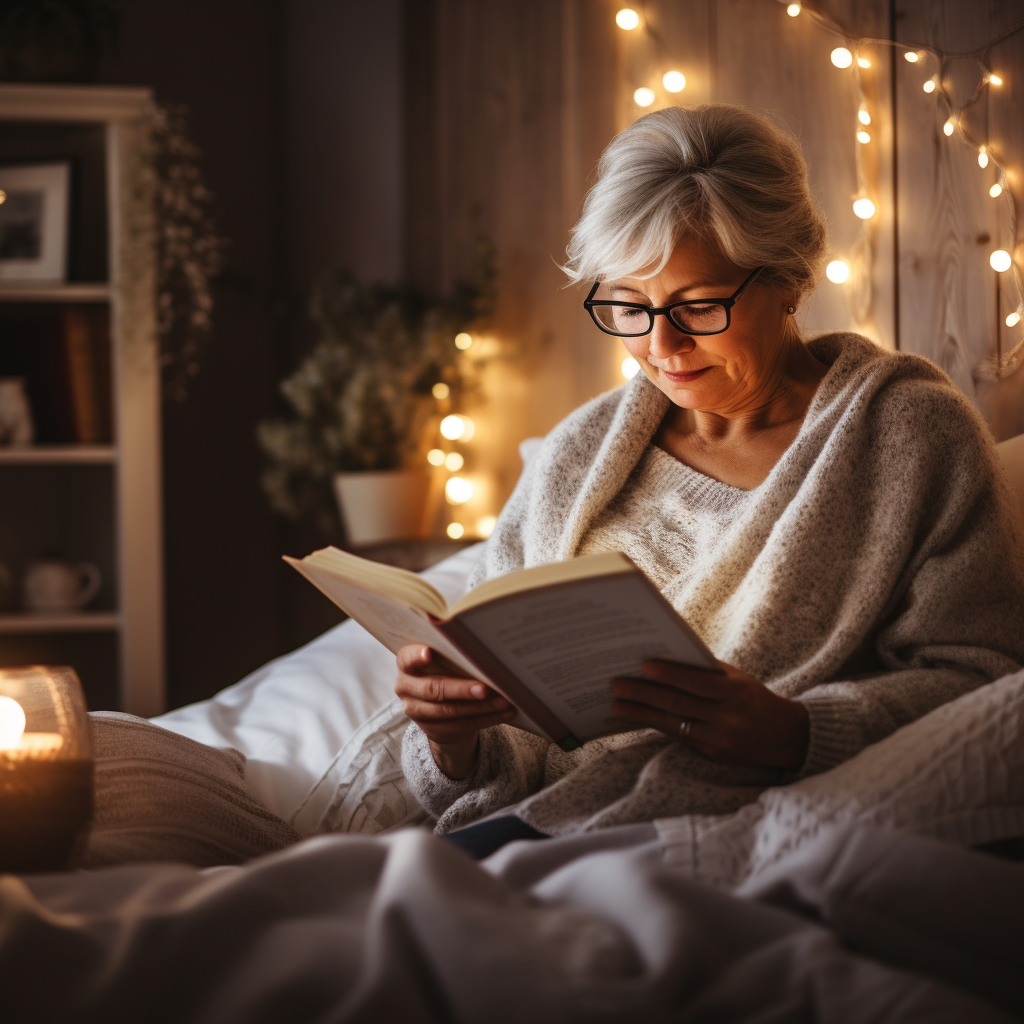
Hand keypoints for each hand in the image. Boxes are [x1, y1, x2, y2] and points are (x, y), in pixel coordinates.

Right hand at [395, 644, 516, 779]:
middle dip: (462, 689)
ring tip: (504, 701)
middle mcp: (405, 687)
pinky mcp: (431, 729)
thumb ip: (456, 656)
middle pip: (433, 688)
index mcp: (406, 663)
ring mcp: (416, 710)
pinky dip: (486, 718)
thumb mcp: (444, 660)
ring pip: (449, 711)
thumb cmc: (446, 669)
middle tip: (486, 688)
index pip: (407, 658)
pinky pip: (460, 725)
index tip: (430, 653)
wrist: (439, 704)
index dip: (417, 656)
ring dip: (481, 707)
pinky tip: (503, 712)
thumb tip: (488, 656)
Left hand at [611, 659, 809, 770]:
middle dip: (644, 694)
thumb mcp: (738, 680)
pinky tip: (636, 717)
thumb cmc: (753, 698)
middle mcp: (727, 719)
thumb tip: (665, 657)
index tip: (644, 665)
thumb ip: (707, 671)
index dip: (670, 674)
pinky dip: (654, 725)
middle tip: (617, 684)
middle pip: (679, 705)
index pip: (698, 683)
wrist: (784, 736)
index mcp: (736, 693)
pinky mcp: (710, 754)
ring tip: (617, 703)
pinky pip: (678, 737)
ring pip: (673, 724)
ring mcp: (718, 740)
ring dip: (641, 713)